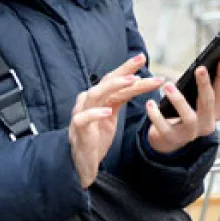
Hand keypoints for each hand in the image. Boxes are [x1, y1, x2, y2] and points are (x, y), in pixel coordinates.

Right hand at [69, 54, 162, 187]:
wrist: (81, 162)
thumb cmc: (95, 138)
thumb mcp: (112, 115)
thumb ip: (120, 98)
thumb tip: (137, 82)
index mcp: (98, 98)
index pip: (113, 79)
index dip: (127, 68)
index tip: (142, 58)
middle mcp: (89, 102)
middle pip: (106, 81)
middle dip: (124, 70)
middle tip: (141, 61)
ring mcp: (81, 114)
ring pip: (94, 94)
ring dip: (113, 86)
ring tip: (132, 81)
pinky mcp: (78, 130)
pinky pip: (83, 118)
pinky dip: (95, 113)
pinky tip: (107, 111)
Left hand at [145, 58, 219, 154]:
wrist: (170, 138)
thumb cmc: (189, 112)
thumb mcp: (203, 100)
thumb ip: (217, 84)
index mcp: (216, 113)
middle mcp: (207, 124)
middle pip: (208, 104)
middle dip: (205, 86)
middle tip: (200, 68)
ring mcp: (190, 133)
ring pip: (189, 118)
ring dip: (179, 101)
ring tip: (168, 85)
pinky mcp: (172, 138)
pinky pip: (164, 127)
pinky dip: (157, 116)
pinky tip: (150, 103)